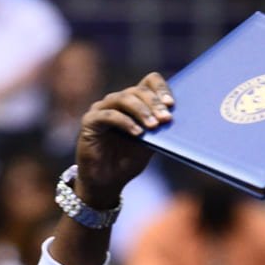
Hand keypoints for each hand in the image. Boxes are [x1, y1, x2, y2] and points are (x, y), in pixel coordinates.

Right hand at [74, 72, 172, 208]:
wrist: (106, 183)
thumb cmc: (127, 161)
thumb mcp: (149, 144)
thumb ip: (158, 129)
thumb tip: (174, 118)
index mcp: (134, 103)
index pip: (149, 82)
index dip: (161, 89)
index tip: (171, 104)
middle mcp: (117, 101)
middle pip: (138, 90)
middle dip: (154, 104)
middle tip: (166, 118)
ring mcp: (102, 109)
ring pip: (123, 98)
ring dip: (142, 111)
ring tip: (153, 126)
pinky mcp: (90, 121)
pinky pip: (109, 115)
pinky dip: (125, 122)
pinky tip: (137, 133)